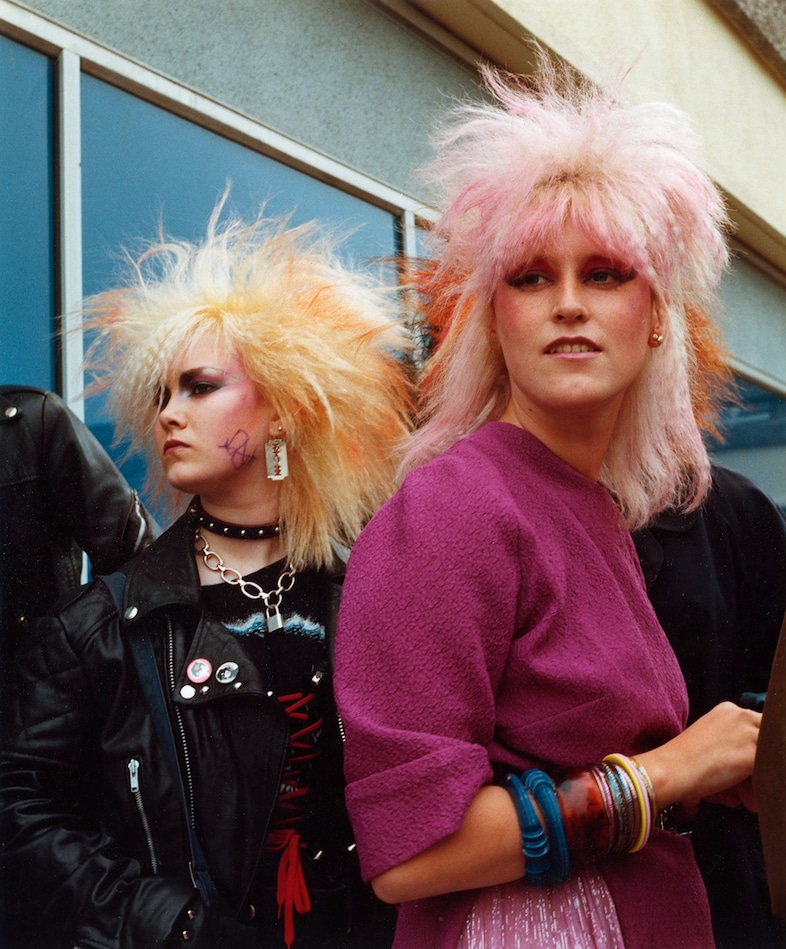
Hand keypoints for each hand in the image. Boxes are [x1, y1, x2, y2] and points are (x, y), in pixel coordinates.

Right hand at [636, 701, 759, 810]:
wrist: (671, 769)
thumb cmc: (684, 761)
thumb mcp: (711, 740)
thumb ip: (733, 742)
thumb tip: (752, 762)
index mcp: (729, 709)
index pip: (759, 733)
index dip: (751, 755)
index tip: (742, 774)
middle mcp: (742, 715)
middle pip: (767, 746)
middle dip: (757, 770)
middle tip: (742, 790)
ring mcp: (750, 732)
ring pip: (769, 761)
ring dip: (757, 783)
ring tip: (740, 798)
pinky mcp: (754, 753)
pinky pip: (770, 774)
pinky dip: (759, 791)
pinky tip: (743, 799)